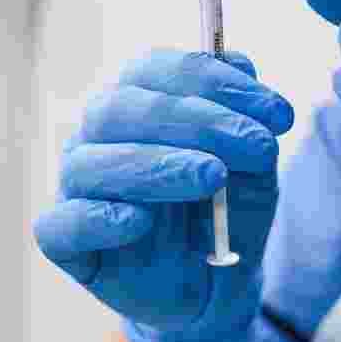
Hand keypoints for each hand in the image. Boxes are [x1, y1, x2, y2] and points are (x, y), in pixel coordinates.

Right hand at [33, 49, 293, 341]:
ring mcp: (78, 184)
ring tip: (214, 177)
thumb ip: (249, 113)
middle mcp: (101, 132)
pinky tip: (140, 222)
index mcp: (142, 97)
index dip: (217, 82)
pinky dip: (101, 218)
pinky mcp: (66, 239)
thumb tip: (238, 63)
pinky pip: (63, 224)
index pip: (160, 68)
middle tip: (256, 146)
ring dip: (159, 165)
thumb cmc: (230, 205)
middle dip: (199, 121)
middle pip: (123, 108)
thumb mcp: (256, 160)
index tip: (277, 114)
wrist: (221, 278)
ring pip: (93, 162)